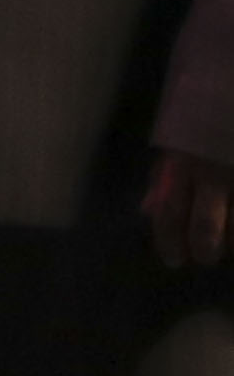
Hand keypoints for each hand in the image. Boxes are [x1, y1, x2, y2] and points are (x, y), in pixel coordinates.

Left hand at [148, 148, 233, 270]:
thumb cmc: (207, 116)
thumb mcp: (178, 139)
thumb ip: (165, 177)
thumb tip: (150, 212)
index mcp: (183, 163)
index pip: (168, 212)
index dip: (168, 242)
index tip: (174, 259)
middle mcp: (215, 173)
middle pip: (206, 228)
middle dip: (205, 250)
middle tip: (206, 256)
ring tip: (231, 240)